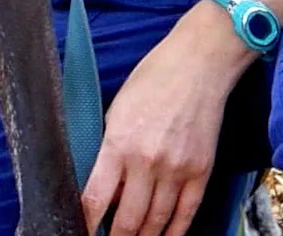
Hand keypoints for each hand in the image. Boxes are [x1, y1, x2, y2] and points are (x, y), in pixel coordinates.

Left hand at [81, 8, 249, 235]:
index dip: (86, 223)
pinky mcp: (201, 172)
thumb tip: (105, 185)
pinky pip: (186, 215)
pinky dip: (174, 233)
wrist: (197, 65)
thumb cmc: (152, 79)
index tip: (81, 232)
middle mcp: (147, 161)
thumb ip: (110, 148)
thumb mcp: (117, 109)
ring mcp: (176, 169)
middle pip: (128, 220)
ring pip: (156, 222)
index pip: (96, 198)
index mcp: (119, 142)